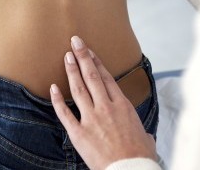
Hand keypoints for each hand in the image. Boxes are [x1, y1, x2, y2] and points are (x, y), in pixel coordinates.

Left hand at [50, 36, 156, 169]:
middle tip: (75, 42)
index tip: (89, 50)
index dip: (96, 61)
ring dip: (72, 71)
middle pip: (91, 76)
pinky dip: (58, 99)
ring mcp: (91, 118)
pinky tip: (52, 87)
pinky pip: (65, 113)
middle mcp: (106, 107)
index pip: (106, 77)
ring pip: (79, 89)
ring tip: (66, 56)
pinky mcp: (79, 133)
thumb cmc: (140, 157)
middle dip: (82, 57)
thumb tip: (147, 137)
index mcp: (122, 105)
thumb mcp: (145, 138)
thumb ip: (142, 132)